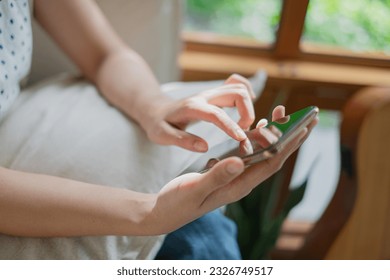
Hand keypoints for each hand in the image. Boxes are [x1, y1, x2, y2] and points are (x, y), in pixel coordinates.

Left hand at [140, 74, 256, 151]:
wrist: (155, 109)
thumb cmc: (158, 124)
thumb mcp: (162, 136)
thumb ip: (183, 141)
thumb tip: (204, 147)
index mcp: (192, 107)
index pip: (216, 114)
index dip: (231, 126)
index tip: (242, 139)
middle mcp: (204, 96)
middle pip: (236, 93)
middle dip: (247, 112)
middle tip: (244, 132)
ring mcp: (211, 92)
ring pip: (239, 87)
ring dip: (249, 105)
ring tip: (244, 124)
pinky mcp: (215, 93)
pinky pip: (236, 84)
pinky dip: (246, 93)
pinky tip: (244, 109)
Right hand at [147, 107, 317, 233]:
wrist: (166, 211)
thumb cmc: (178, 202)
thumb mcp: (195, 188)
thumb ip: (217, 176)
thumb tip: (239, 161)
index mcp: (238, 186)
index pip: (271, 164)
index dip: (289, 145)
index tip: (304, 127)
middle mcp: (241, 181)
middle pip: (273, 157)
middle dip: (291, 137)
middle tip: (307, 116)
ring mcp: (234, 176)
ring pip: (261, 153)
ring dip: (274, 135)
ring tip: (283, 115)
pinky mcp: (225, 171)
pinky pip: (246, 153)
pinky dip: (255, 138)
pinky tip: (256, 128)